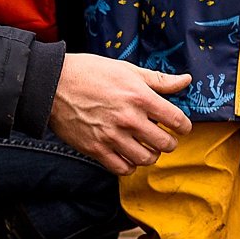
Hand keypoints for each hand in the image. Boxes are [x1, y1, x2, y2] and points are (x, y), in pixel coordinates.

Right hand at [49, 53, 191, 176]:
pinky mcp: (96, 149)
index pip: (177, 121)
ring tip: (144, 145)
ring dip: (150, 154)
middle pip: (165, 144)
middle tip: (162, 137)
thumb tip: (186, 80)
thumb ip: (159, 80)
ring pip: (146, 159)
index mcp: (140, 97)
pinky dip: (129, 164)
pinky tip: (127, 153)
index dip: (184, 126)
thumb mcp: (127, 70)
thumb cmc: (90, 73)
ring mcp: (112, 136)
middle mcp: (129, 119)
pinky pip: (123, 168)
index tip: (180, 127)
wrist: (53, 84)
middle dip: (168, 142)